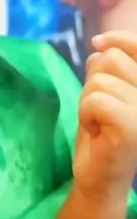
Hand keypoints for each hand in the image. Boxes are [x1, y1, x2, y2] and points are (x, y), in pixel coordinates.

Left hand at [73, 31, 136, 204]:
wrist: (101, 178)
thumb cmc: (104, 134)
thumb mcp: (107, 92)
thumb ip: (108, 67)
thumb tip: (100, 46)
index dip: (119, 39)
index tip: (98, 42)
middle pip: (112, 59)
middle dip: (95, 82)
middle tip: (102, 110)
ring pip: (99, 80)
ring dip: (88, 101)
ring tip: (100, 122)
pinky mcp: (132, 126)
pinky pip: (94, 99)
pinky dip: (86, 114)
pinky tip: (97, 132)